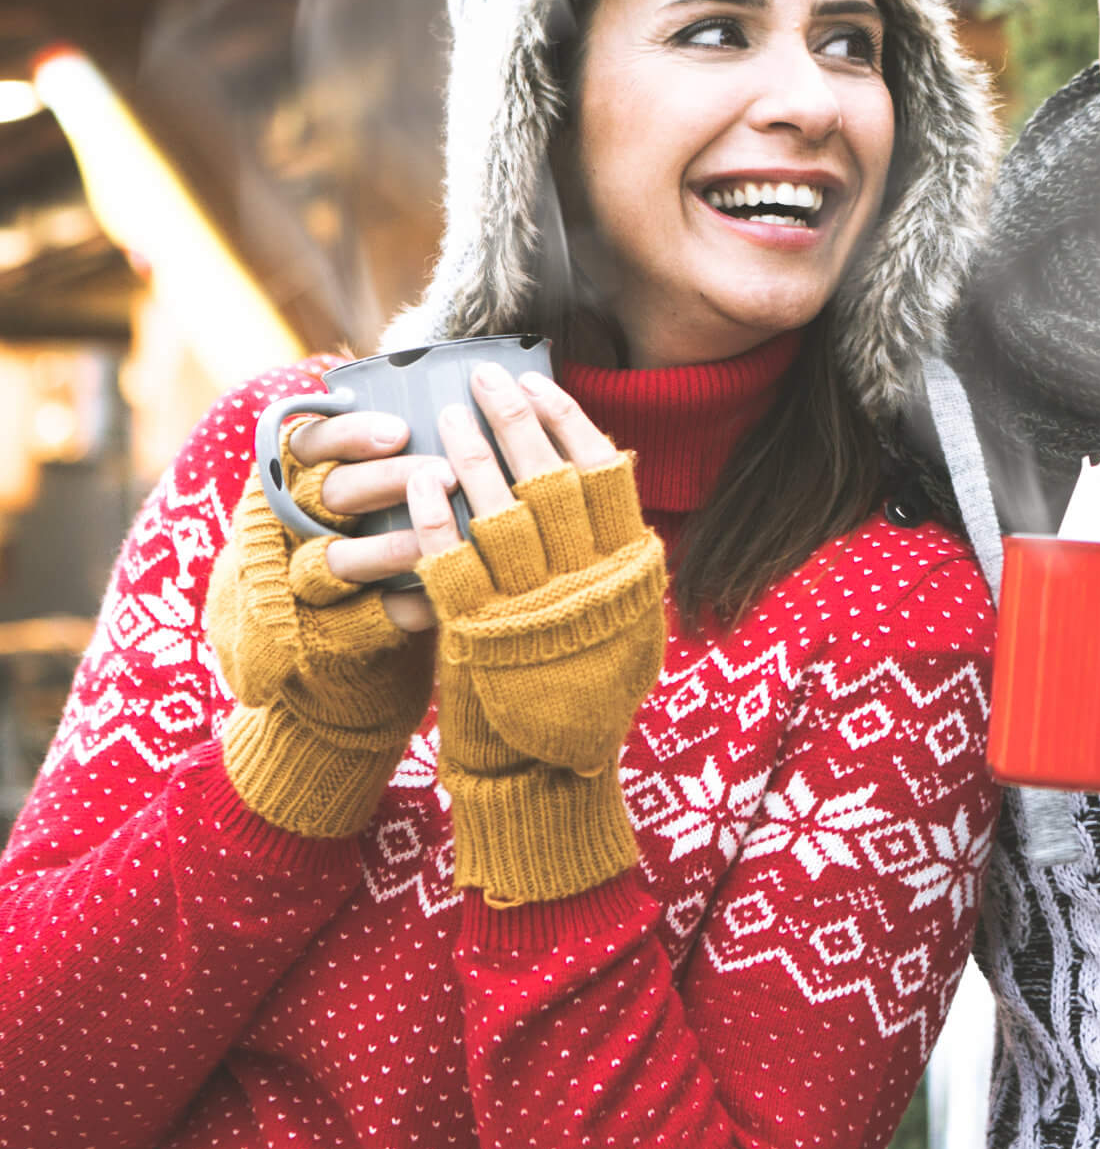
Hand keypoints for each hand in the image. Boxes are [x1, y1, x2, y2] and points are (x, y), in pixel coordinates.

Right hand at [206, 430, 437, 839]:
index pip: (306, 445)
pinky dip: (400, 611)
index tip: (398, 429)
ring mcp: (296, 589)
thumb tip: (465, 412)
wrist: (325, 663)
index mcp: (293, 485)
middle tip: (443, 472)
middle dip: (383, 482)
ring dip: (386, 548)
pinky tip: (435, 603)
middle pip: (326, 497)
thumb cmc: (365, 552)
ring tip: (434, 540)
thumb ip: (389, 463)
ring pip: (331, 562)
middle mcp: (286, 532)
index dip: (347, 434)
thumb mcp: (358, 503)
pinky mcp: (319, 639)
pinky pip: (359, 622)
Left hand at [412, 366, 666, 904]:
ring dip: (470, 453)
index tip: (541, 384)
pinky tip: (423, 480)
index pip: (603, 471)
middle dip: (513, 417)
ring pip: (496, 506)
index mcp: (628, 569)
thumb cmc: (588, 686)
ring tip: (447, 416)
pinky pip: (451, 557)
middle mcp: (584, 580)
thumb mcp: (627, 617)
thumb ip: (617, 552)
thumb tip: (602, 471)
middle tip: (484, 377)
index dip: (568, 421)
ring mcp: (529, 604)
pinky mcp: (477, 631)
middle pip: (546, 474)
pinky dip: (436, 513)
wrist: (549, 771)